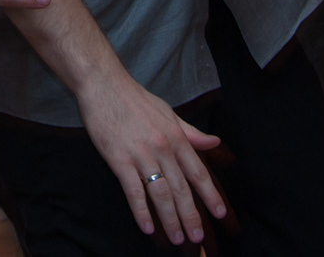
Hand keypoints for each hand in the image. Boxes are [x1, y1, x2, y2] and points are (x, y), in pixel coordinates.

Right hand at [75, 67, 225, 246]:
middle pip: (181, 189)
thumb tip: (215, 143)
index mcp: (176, 137)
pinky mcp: (119, 160)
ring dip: (170, 220)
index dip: (210, 194)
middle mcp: (162, 148)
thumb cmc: (135, 98)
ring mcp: (141, 155)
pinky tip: (148, 228)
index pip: (197, 171)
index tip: (220, 213)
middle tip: (197, 238)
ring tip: (178, 239)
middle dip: (191, 216)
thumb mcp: (168, 112)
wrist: (103, 85)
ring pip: (161, 194)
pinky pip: (134, 191)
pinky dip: (141, 211)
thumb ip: (190, 132)